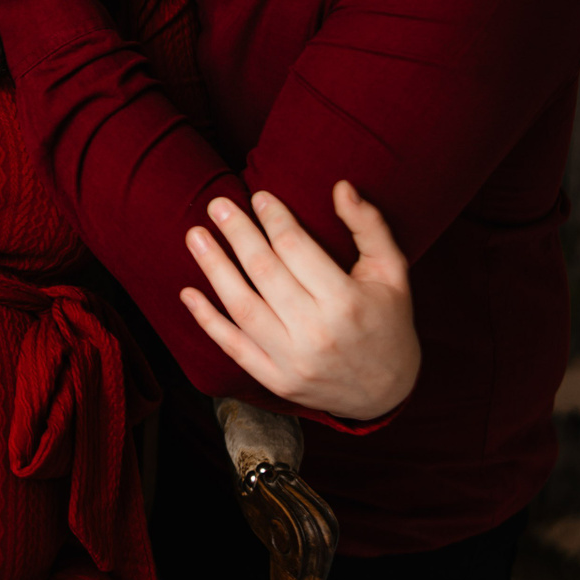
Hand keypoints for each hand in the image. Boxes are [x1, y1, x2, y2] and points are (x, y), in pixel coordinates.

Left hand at [180, 182, 418, 421]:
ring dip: (214, 268)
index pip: (296, 248)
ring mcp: (293, 361)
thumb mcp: (392, 271)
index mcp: (347, 302)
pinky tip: (187, 293)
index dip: (274, 218)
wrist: (387, 393)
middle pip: (264, 271)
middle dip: (237, 233)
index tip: (258, 196)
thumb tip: (340, 186)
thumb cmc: (388, 321)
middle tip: (217, 204)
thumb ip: (368, 227)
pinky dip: (207, 320)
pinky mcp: (276, 381)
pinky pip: (233, 347)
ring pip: (242, 307)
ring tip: (195, 236)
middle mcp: (317, 333)